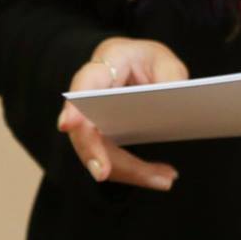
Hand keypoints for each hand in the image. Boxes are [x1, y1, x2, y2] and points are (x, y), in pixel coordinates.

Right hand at [56, 37, 188, 188]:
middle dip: (93, 153)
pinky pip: (111, 158)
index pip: (84, 83)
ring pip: (98, 150)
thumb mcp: (163, 60)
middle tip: (103, 174)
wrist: (134, 66)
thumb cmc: (145, 60)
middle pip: (84, 128)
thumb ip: (169, 76)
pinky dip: (136, 171)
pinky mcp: (100, 138)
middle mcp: (89, 95)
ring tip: (164, 179)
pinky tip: (163, 177)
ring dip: (128, 170)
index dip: (74, 105)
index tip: (68, 124)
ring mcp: (90, 120)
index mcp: (104, 64)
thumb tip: (172, 104)